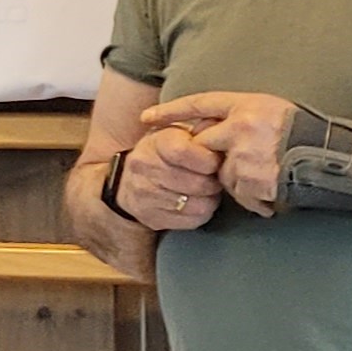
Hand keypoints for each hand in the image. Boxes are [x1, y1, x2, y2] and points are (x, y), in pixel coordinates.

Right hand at [110, 122, 228, 231]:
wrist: (125, 181)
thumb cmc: (161, 153)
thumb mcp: (176, 132)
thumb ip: (201, 129)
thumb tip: (226, 130)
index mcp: (156, 142)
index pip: (187, 152)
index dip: (209, 159)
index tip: (214, 161)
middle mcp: (146, 168)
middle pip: (198, 183)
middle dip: (213, 182)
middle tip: (212, 178)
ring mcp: (146, 195)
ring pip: (199, 204)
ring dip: (209, 199)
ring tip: (204, 190)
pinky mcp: (151, 218)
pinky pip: (193, 221)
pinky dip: (200, 213)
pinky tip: (195, 202)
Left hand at [148, 91, 301, 213]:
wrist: (338, 156)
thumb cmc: (309, 132)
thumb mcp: (274, 112)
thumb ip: (242, 117)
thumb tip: (210, 129)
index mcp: (247, 104)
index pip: (198, 104)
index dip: (170, 111)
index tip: (146, 118)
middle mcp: (242, 127)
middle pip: (203, 144)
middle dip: (208, 156)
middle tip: (235, 160)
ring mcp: (247, 156)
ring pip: (222, 173)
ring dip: (238, 179)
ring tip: (269, 173)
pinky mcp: (255, 181)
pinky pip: (241, 193)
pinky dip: (253, 196)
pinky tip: (273, 190)